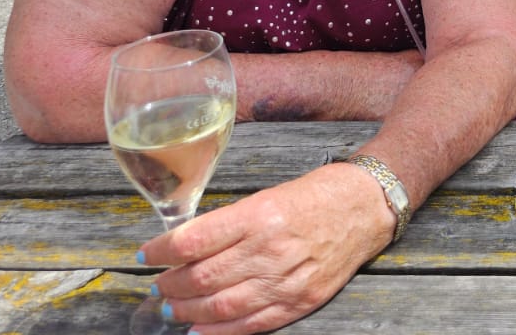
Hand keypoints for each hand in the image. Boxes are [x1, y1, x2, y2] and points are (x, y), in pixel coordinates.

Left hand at [141, 163, 392, 334]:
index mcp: (260, 215)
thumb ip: (232, 223)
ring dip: (188, 310)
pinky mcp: (301, 300)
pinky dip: (219, 332)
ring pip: (221, 306)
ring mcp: (287, 279)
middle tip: (159, 285)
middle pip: (203, 277)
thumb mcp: (270, 194)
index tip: (147, 255)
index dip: (162, 251)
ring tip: (172, 307)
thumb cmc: (318, 194)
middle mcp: (270, 249)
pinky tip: (198, 329)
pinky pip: (252, 324)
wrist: (367, 206)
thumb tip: (188, 246)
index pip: (195, 240)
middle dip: (171, 285)